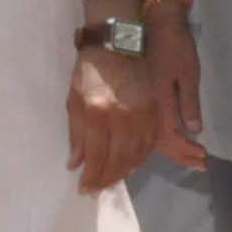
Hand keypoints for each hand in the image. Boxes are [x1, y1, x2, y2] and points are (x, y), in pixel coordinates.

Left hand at [66, 45, 153, 192]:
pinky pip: (151, 144)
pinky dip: (140, 157)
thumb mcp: (74, 98)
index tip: (85, 189)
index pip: (96, 156)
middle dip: (107, 179)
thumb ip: (76, 134)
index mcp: (98, 112)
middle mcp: (123, 117)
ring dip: (124, 172)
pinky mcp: (156, 111)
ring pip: (137, 155)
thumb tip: (76, 164)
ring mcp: (143, 115)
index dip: (91, 177)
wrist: (119, 42)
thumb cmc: (91, 69)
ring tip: (112, 179)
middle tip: (98, 189)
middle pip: (119, 160)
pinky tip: (130, 163)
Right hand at [150, 14, 206, 171]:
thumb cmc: (173, 47)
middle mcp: (144, 110)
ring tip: (188, 156)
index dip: (187, 151)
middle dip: (180, 155)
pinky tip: (167, 140)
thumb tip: (193, 130)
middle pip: (159, 143)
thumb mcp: (188, 72)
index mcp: (158, 104)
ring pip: (148, 138)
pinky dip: (157, 138)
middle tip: (200, 163)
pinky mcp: (135, 99)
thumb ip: (189, 102)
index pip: (172, 138)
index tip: (204, 157)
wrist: (148, 25)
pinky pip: (144, 128)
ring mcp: (137, 105)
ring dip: (170, 149)